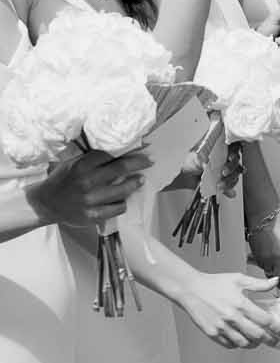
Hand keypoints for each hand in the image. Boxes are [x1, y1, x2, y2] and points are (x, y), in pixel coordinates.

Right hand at [30, 149, 151, 229]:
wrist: (46, 204)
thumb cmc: (62, 180)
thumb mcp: (72, 164)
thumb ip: (91, 158)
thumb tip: (118, 150)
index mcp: (81, 166)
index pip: (110, 154)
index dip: (128, 150)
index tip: (142, 147)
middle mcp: (87, 182)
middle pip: (120, 169)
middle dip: (139, 163)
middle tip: (150, 161)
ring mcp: (91, 200)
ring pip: (122, 191)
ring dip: (135, 184)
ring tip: (140, 180)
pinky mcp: (93, 215)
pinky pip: (117, 208)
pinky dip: (122, 203)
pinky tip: (123, 199)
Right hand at [178, 269, 279, 348]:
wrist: (190, 289)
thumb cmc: (214, 283)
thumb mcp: (238, 279)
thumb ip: (259, 284)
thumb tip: (276, 281)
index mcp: (241, 304)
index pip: (265, 320)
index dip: (277, 327)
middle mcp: (232, 318)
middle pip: (257, 335)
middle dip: (270, 339)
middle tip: (275, 340)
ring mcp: (221, 327)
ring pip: (244, 343)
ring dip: (255, 344)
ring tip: (259, 340)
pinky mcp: (212, 333)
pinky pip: (230, 345)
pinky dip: (239, 344)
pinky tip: (242, 339)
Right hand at [246, 208, 279, 276]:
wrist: (264, 217)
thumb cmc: (277, 224)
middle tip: (278, 272)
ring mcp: (272, 260)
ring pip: (271, 272)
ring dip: (270, 269)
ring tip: (269, 261)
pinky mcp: (260, 259)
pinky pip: (262, 267)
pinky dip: (263, 264)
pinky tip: (263, 255)